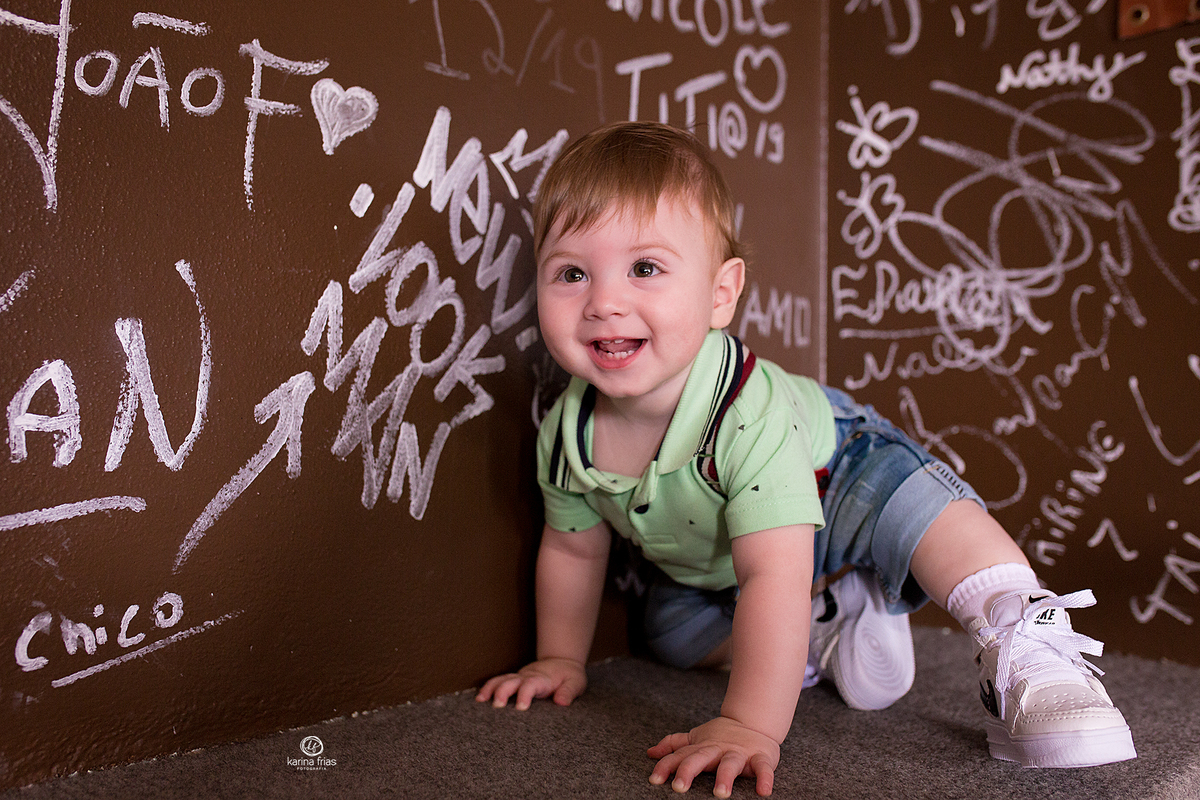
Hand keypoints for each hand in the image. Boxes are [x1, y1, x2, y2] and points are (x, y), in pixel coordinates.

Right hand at [475, 657, 587, 709]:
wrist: (562, 661)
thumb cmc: (569, 675)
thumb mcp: (576, 682)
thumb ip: (569, 692)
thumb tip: (561, 702)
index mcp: (542, 679)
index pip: (531, 685)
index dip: (525, 694)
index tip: (521, 707)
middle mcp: (527, 677)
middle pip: (511, 681)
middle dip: (502, 691)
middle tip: (497, 705)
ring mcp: (519, 678)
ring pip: (501, 680)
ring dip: (491, 688)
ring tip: (481, 701)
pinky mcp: (514, 681)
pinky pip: (498, 682)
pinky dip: (488, 688)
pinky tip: (479, 699)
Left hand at [647, 716, 779, 797]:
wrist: (755, 721)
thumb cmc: (722, 735)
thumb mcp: (696, 738)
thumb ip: (674, 745)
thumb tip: (650, 752)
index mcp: (702, 747)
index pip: (680, 756)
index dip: (666, 766)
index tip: (654, 779)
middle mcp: (718, 749)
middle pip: (701, 758)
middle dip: (689, 771)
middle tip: (678, 787)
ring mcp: (739, 753)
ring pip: (731, 764)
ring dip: (725, 777)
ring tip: (720, 793)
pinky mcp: (760, 757)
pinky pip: (763, 768)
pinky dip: (764, 778)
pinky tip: (763, 792)